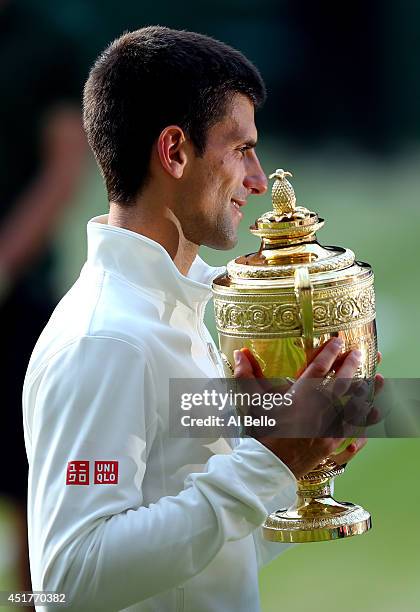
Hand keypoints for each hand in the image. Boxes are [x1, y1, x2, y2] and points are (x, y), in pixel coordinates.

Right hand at [233, 339, 382, 477]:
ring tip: (377, 377)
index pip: (318, 369)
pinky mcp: (333, 444)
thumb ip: (247, 375)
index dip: (329, 353)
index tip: (338, 342)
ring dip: (366, 390)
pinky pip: (354, 430)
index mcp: (298, 397)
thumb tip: (241, 353)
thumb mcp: (252, 402)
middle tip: (358, 353)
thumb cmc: (259, 433)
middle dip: (351, 365)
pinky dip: (365, 420)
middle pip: (341, 383)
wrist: (267, 467)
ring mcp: (328, 428)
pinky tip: (373, 413)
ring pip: (353, 405)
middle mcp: (317, 410)